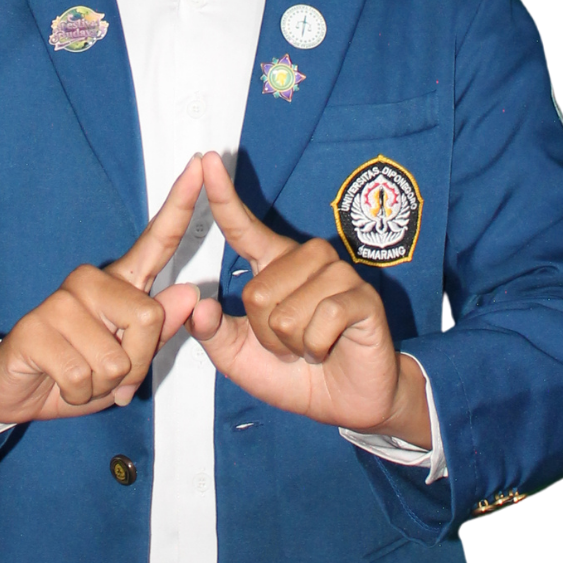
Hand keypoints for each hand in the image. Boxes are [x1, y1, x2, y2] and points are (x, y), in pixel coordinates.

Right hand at [0, 156, 204, 428]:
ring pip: (116, 358)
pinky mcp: (35, 328)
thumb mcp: (129, 362)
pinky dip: (77, 394)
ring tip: (80, 376)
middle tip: (111, 375)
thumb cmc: (77, 374)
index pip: (158, 240)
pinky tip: (59, 382)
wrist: (14, 391)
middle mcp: (91, 281)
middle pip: (149, 318)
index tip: (200, 163)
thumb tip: (188, 293)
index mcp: (120, 284)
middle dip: (137, 365)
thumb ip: (160, 331)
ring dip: (104, 385)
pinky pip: (81, 376)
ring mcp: (60, 301)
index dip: (181, 203)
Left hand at [188, 152, 430, 445]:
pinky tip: (330, 348)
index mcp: (273, 265)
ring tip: (310, 346)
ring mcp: (338, 274)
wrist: (345, 402)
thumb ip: (214, 334)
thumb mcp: (240, 358)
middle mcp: (305, 259)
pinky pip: (320, 322)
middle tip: (290, 345)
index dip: (223, 196)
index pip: (243, 227)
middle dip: (266, 335)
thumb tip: (200, 306)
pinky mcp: (363, 297)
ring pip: (286, 311)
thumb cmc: (293, 373)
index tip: (208, 160)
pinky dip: (316, 348)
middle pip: (258, 291)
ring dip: (292, 344)